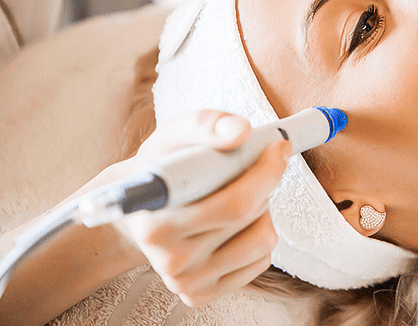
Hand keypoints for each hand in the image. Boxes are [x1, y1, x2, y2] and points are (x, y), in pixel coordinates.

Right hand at [113, 110, 289, 306]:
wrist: (139, 212)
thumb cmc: (160, 170)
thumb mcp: (174, 136)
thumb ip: (206, 124)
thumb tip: (241, 131)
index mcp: (159, 220)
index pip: (233, 205)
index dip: (265, 174)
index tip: (278, 148)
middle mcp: (169, 259)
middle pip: (251, 219)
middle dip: (263, 184)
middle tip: (250, 168)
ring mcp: (186, 281)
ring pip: (262, 242)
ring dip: (262, 212)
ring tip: (236, 198)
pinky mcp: (202, 293)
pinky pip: (259, 262)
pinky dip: (256, 235)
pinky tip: (233, 224)